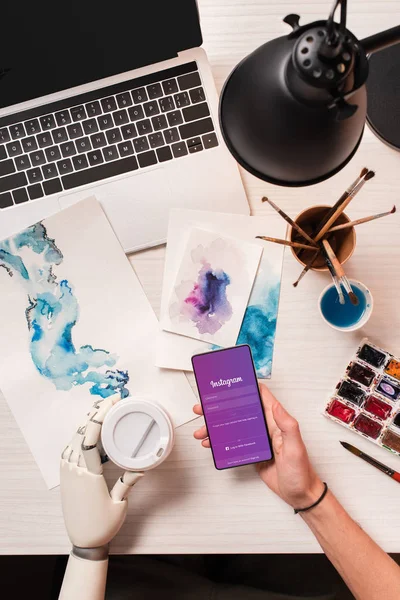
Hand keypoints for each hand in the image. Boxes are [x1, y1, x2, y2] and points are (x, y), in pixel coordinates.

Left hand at [60, 395, 142, 549]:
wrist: (83, 541)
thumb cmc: (102, 525)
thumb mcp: (119, 504)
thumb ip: (128, 482)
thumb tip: (143, 466)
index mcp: (88, 475)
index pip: (89, 438)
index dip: (99, 417)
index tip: (112, 402)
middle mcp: (74, 470)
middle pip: (80, 431)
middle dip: (95, 412)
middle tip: (112, 399)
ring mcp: (67, 471)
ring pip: (73, 437)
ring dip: (87, 421)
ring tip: (103, 409)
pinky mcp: (65, 474)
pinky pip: (70, 447)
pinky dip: (80, 434)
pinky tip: (90, 430)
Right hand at [193, 384, 323, 508]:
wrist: (299, 494)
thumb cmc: (300, 471)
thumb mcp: (295, 448)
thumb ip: (288, 426)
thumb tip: (276, 405)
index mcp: (276, 421)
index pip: (260, 397)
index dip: (246, 386)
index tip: (229, 382)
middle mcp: (265, 426)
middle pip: (240, 410)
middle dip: (221, 407)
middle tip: (204, 407)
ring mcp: (257, 438)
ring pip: (232, 426)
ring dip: (216, 426)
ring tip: (202, 429)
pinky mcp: (251, 450)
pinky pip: (232, 441)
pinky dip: (219, 441)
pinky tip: (210, 443)